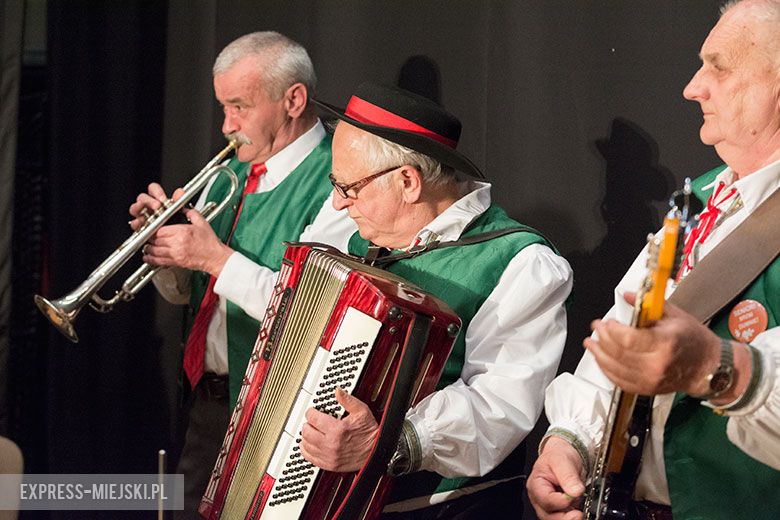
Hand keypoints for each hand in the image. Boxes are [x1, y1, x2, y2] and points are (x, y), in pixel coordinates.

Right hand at [128, 183, 184, 230]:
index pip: (153, 189)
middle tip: (157, 206)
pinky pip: (134, 223)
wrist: (173, 238)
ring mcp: (142, 216)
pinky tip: (140, 223)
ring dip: (138, 208)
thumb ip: (179, 200)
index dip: (156, 192)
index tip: (163, 199)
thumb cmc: (175, 221)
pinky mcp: (140, 227)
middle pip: (142, 197)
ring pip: (134, 208)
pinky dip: (136, 223)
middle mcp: (147, 206)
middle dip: (148, 201)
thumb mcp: (178, 210)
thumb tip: (180, 192)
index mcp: (157, 198)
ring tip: (146, 212)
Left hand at [142, 208, 232, 275]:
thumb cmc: (210, 243)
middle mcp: (177, 243)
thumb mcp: (202, 223)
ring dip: (148, 248)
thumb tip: (184, 208)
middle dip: (149, 238)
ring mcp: (176, 254)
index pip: (160, 230)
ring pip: (155, 250)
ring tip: (147, 246)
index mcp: (183, 232)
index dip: (153, 228)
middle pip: (155, 240)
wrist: (216, 258)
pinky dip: (151, 259)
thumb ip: (191, 213)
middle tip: (148, 236)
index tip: (152, 228)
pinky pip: (159, 261)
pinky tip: (148, 257)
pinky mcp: (176, 262)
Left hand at [299, 387, 378, 472]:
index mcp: (338, 429)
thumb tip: (338, 391)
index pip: (313, 419)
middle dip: (307, 424)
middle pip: (307, 432)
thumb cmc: (370, 433)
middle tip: (311, 421)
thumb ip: (348, 400)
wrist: (376, 451)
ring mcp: (329, 456)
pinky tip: (309, 445)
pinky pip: (310, 458)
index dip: (310, 412)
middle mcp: (331, 444)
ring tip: (309, 432)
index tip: (312, 412)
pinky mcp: (330, 465)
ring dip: (305, 437)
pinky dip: (306, 450)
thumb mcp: (362, 411)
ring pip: (306, 445)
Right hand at [527, 436, 584, 519]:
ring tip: (580, 511)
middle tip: (578, 514)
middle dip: (564, 517)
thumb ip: (568, 475)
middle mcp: (540, 498)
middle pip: (548, 515)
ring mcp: (550, 506)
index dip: (560, 501)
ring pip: (556, 519)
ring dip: (569, 517)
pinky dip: (573, 516)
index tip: (573, 496)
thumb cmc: (559, 455)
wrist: (566, 455)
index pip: (545, 499)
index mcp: (536, 484)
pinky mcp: (561, 509)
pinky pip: (566, 517)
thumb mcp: (561, 459)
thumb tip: (575, 491)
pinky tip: (580, 511)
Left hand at [584, 292, 720, 395]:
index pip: (628, 339)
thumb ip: (648, 306)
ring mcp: (650, 380)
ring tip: (591, 342)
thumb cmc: (694, 340)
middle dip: (602, 338)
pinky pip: (619, 381)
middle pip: (618, 353)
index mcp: (665, 343)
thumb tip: (627, 296)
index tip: (606, 322)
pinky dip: (606, 369)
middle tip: (596, 328)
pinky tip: (601, 358)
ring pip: (614, 368)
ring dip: (598, 354)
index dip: (612, 330)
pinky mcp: (646, 389)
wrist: (708, 368)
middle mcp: (656, 364)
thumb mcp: (675, 315)